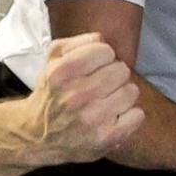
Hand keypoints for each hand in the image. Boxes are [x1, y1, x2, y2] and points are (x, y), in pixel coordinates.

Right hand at [27, 34, 145, 163]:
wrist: (38, 135)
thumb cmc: (52, 93)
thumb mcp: (52, 61)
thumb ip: (76, 43)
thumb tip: (101, 38)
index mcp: (61, 72)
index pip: (106, 51)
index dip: (103, 57)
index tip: (95, 67)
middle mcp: (76, 95)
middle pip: (122, 70)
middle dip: (114, 76)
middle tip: (102, 86)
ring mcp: (92, 118)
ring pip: (132, 91)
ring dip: (123, 94)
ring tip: (107, 101)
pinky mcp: (106, 137)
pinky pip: (138, 115)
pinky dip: (131, 115)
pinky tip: (115, 116)